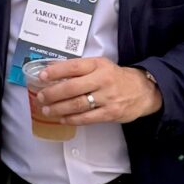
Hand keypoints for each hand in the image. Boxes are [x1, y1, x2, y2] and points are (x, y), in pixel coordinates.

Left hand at [36, 57, 161, 124]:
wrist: (142, 90)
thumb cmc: (115, 77)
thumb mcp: (100, 66)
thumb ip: (81, 70)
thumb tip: (54, 73)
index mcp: (98, 65)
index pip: (74, 66)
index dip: (56, 71)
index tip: (42, 76)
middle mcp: (102, 79)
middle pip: (73, 87)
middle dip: (53, 93)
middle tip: (41, 96)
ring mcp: (107, 98)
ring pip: (77, 104)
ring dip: (59, 108)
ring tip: (47, 109)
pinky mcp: (110, 113)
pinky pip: (87, 118)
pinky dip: (72, 119)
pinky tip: (62, 118)